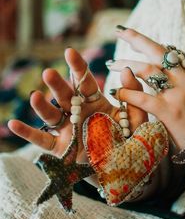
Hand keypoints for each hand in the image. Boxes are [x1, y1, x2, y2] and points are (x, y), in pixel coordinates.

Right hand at [8, 48, 146, 170]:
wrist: (126, 165)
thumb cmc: (130, 139)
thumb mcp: (137, 117)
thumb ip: (133, 95)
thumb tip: (126, 70)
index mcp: (95, 102)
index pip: (85, 82)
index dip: (78, 68)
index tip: (70, 52)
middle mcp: (79, 112)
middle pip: (65, 96)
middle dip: (57, 85)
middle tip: (49, 73)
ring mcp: (68, 130)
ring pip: (52, 115)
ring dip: (42, 106)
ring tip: (35, 96)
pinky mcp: (61, 148)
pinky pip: (42, 140)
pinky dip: (27, 133)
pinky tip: (13, 124)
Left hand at [108, 28, 184, 170]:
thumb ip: (178, 82)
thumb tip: (161, 70)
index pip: (167, 52)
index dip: (147, 42)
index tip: (130, 35)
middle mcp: (184, 80)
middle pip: (158, 52)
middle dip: (137, 39)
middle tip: (120, 31)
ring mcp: (177, 95)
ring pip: (149, 71)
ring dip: (127, 65)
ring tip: (112, 65)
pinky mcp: (170, 112)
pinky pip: (144, 98)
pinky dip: (128, 94)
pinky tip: (118, 93)